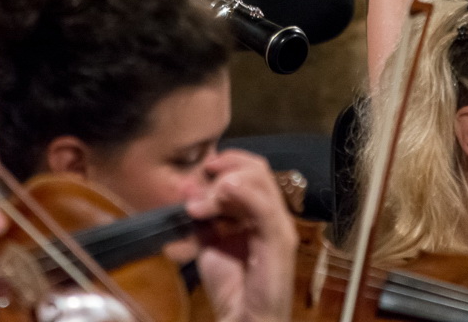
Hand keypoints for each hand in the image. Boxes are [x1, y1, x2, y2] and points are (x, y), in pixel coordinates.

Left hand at [185, 150, 296, 321]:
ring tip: (200, 203)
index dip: (226, 162)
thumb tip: (187, 190)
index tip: (201, 169)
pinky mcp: (279, 239)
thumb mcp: (210, 243)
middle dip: (224, 168)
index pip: (251, 169)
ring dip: (224, 184)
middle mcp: (274, 213)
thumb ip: (202, 217)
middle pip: (257, 168)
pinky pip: (263, 206)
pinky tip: (221, 194)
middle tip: (197, 186)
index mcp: (260, 212)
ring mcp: (279, 225)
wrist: (244, 318)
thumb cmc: (232, 287)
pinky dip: (241, 193)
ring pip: (259, 180)